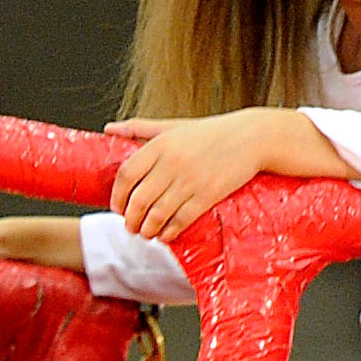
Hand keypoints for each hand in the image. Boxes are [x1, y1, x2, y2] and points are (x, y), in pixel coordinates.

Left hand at [105, 111, 276, 242]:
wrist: (252, 137)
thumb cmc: (210, 133)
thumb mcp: (173, 126)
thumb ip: (139, 128)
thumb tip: (109, 129)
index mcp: (160, 144)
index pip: (126, 175)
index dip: (117, 196)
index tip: (117, 206)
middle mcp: (172, 162)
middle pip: (138, 199)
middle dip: (130, 219)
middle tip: (130, 226)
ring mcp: (190, 180)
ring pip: (157, 214)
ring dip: (147, 229)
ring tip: (145, 232)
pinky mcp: (208, 195)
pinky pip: (181, 220)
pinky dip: (168, 232)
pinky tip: (165, 234)